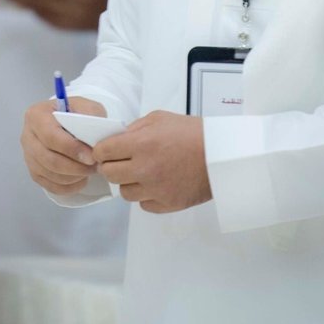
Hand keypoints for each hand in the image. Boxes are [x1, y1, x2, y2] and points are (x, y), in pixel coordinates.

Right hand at [21, 96, 106, 195]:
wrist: (64, 121)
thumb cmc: (74, 113)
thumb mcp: (86, 106)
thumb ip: (90, 115)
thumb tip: (94, 138)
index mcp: (36, 116)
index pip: (51, 136)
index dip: (72, 149)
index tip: (92, 157)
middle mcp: (27, 136)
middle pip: (49, 159)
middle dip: (75, 167)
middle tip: (95, 167)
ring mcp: (28, 155)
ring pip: (50, 174)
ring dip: (74, 177)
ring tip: (90, 171)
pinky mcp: (34, 171)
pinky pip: (49, 185)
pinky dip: (68, 187)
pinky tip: (81, 180)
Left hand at [93, 110, 211, 213]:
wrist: (222, 155)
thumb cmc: (193, 133)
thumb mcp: (159, 118)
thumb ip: (134, 128)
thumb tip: (116, 140)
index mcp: (141, 144)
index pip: (102, 152)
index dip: (101, 150)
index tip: (106, 151)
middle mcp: (144, 169)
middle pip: (109, 174)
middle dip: (111, 166)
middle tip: (121, 162)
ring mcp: (156, 190)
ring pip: (124, 193)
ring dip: (129, 182)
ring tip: (141, 173)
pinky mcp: (167, 204)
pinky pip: (143, 204)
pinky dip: (146, 195)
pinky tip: (155, 184)